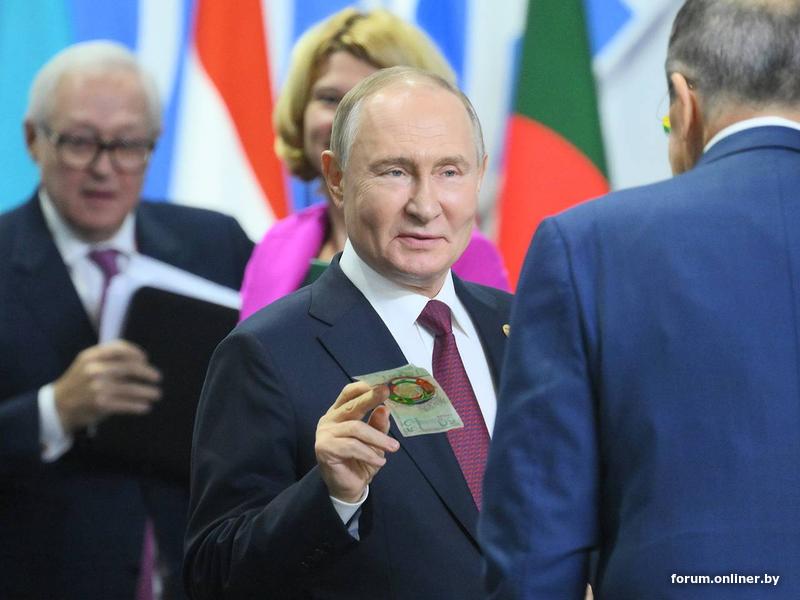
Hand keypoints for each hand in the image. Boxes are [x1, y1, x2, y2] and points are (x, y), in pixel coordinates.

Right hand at [53, 340, 161, 432]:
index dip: (135, 352)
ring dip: (147, 392)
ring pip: (131, 388)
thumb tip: (140, 359)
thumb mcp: (86, 364)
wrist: (58, 406)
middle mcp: (95, 370)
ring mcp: (98, 387)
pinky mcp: (101, 404)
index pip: (118, 348)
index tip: (145, 358)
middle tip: (157, 377)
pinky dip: (138, 406)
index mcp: (91, 356)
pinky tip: (145, 407)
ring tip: (156, 394)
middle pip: (130, 367)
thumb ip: (107, 358)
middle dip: (147, 372)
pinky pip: (126, 404)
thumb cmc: (78, 383)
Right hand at [315, 381, 398, 501]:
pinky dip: (368, 453)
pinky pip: (351, 446)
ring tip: (393, 447)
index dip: (363, 387)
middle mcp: (330, 420)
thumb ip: (378, 425)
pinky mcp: (324, 448)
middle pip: (350, 405)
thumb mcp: (375, 441)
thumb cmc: (361, 460)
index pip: (349, 393)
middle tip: (387, 392)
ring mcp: (325, 433)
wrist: (347, 488)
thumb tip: (385, 408)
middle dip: (370, 398)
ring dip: (377, 438)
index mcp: (340, 413)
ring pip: (355, 428)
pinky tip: (379, 461)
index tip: (382, 383)